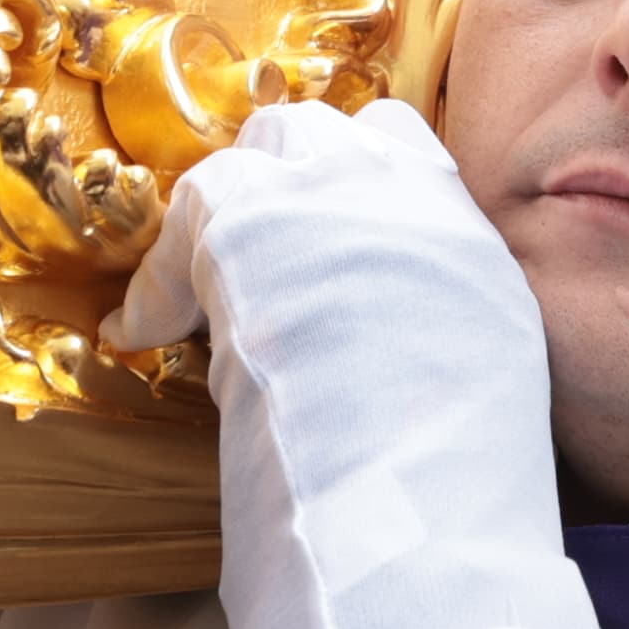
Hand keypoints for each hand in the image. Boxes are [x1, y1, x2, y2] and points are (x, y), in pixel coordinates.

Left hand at [108, 103, 628, 628]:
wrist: (420, 494)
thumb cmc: (457, 470)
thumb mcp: (486, 370)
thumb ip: (441, 320)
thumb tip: (398, 339)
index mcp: (462, 233)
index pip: (398, 142)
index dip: (349, 176)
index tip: (320, 222)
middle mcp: (398, 192)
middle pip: (316, 133)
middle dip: (277, 177)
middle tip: (247, 245)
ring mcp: (324, 195)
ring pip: (255, 153)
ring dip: (226, 206)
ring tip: (201, 272)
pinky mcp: (247, 221)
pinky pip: (184, 219)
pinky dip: (161, 280)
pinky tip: (142, 329)